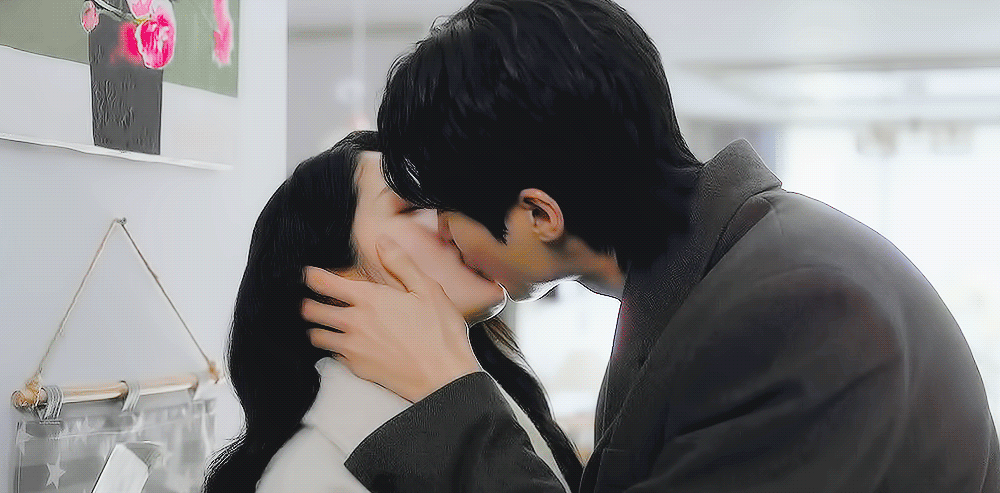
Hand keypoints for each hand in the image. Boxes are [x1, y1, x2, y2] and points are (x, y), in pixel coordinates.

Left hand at [301, 236, 482, 401]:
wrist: (443, 377)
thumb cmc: (439, 333)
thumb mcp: (427, 289)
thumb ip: (400, 263)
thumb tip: (383, 241)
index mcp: (369, 299)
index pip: (325, 284)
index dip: (311, 276)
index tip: (308, 274)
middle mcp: (354, 323)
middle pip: (312, 311)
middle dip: (307, 303)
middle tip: (310, 300)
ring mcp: (353, 348)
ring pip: (316, 336)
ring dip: (316, 327)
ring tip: (322, 323)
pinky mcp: (357, 369)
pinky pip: (332, 356)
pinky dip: (332, 348)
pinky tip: (342, 345)